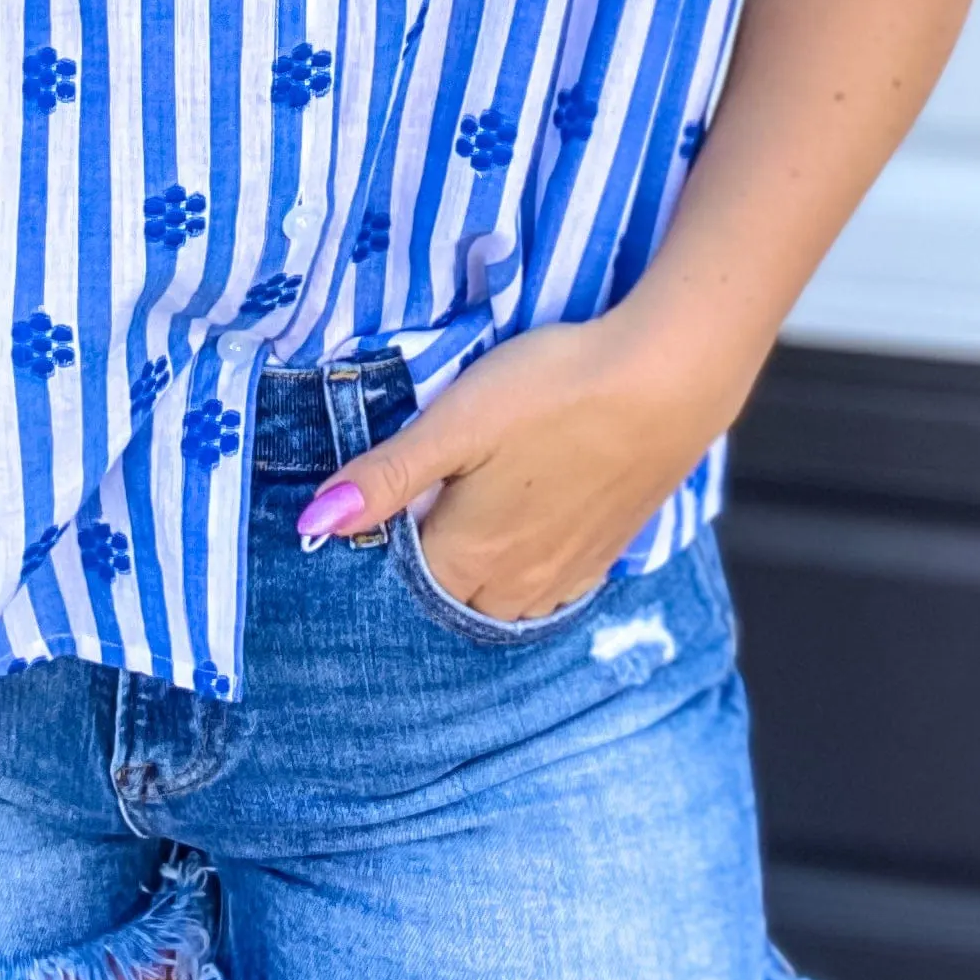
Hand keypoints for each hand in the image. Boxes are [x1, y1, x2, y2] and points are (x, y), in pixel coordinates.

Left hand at [294, 311, 750, 620]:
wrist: (667, 382)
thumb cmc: (553, 391)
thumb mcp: (454, 422)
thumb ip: (385, 476)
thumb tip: (312, 524)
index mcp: (467, 554)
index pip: (401, 573)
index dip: (387, 533)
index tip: (388, 491)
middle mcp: (515, 584)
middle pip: (450, 592)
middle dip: (430, 557)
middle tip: (429, 494)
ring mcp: (566, 574)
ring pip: (500, 598)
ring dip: (479, 569)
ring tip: (477, 509)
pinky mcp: (607, 553)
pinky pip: (551, 588)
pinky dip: (528, 569)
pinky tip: (532, 524)